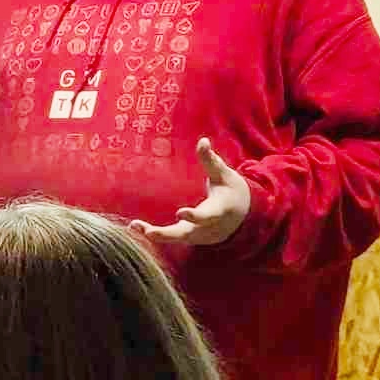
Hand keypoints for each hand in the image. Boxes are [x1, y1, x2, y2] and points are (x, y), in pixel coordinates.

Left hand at [130, 137, 250, 245]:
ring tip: (135, 226)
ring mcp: (201, 235)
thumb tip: (203, 140)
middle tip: (149, 232)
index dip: (195, 217)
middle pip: (189, 234)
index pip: (208, 216)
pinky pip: (175, 239)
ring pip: (179, 238)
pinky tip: (138, 229)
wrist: (245, 214)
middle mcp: (210, 228)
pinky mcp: (193, 237)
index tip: (180, 213)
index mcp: (220, 210)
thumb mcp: (224, 174)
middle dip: (168, 234)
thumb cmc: (231, 190)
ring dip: (158, 235)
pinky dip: (158, 236)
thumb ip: (211, 160)